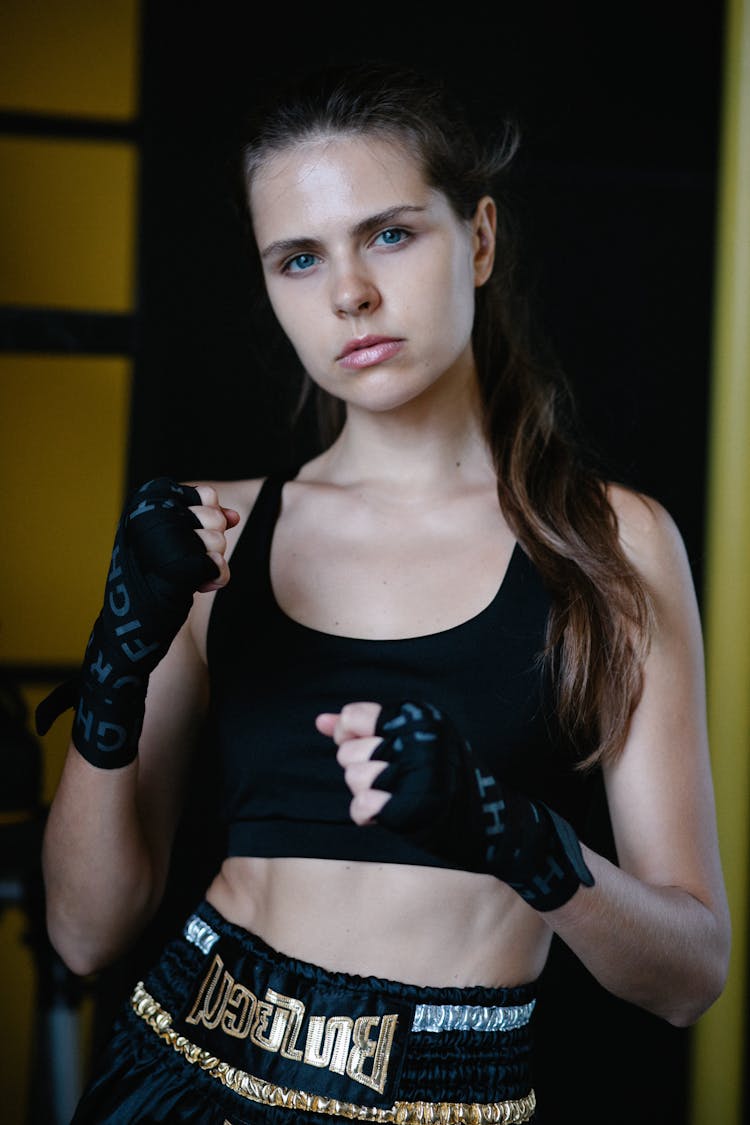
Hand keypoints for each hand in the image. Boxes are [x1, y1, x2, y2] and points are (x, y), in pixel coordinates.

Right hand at [36, 478, 238, 767]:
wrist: (126, 634)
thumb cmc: (150, 585)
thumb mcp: (171, 542)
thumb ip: (204, 521)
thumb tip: (235, 516)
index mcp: (143, 502)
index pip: (206, 495)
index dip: (207, 521)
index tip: (185, 542)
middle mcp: (147, 516)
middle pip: (214, 520)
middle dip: (210, 546)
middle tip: (183, 565)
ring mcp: (159, 541)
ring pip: (218, 543)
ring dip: (211, 566)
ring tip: (183, 578)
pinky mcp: (174, 569)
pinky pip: (219, 566)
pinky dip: (215, 581)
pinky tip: (196, 588)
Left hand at [318, 699, 593, 911]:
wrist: (494, 825)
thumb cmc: (447, 781)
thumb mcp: (413, 743)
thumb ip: (363, 728)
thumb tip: (319, 720)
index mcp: (420, 717)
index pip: (354, 717)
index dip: (351, 738)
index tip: (374, 752)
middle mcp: (418, 739)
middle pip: (348, 752)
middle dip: (360, 770)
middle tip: (392, 780)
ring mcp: (417, 773)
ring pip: (353, 779)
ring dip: (365, 794)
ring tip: (395, 796)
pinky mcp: (413, 807)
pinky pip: (361, 807)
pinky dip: (367, 815)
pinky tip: (386, 815)